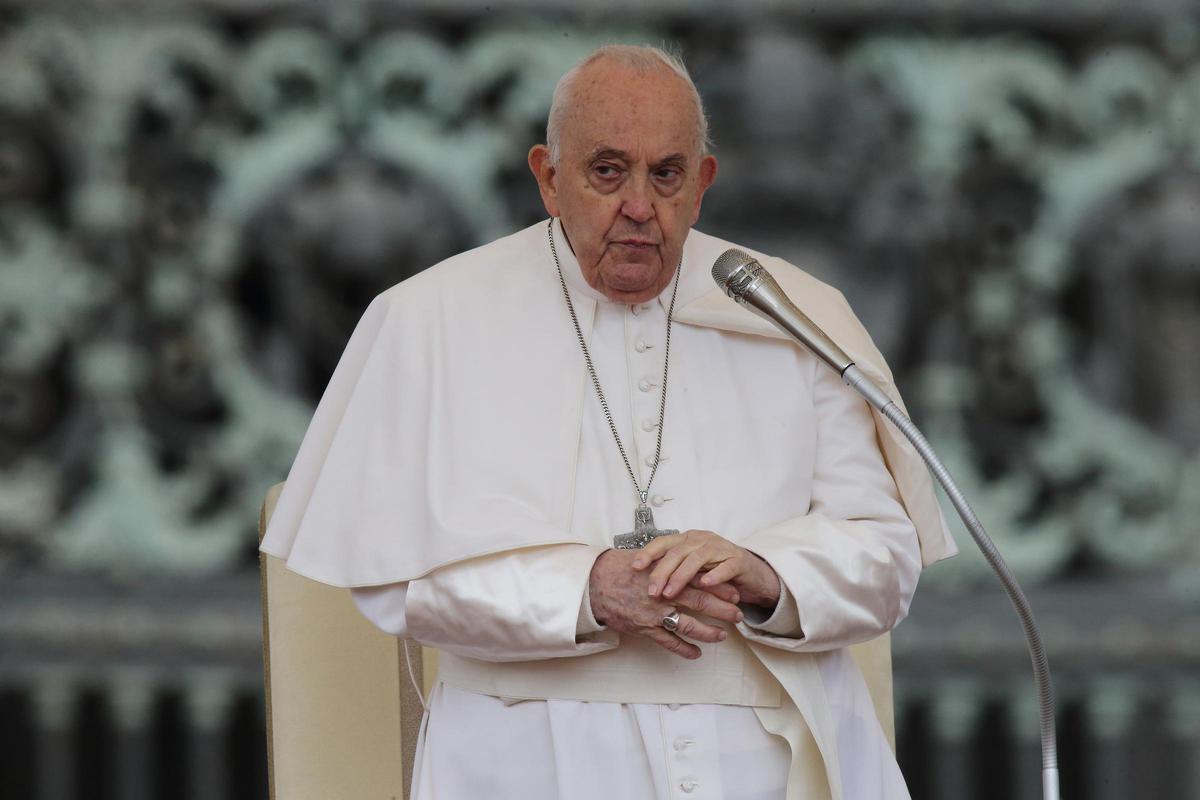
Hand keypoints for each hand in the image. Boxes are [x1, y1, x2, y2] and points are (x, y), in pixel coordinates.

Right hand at [588, 548, 744, 659]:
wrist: (592, 584)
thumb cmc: (616, 567)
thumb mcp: (643, 557)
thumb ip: (665, 559)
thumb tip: (683, 556)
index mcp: (665, 573)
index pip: (699, 579)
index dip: (719, 587)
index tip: (735, 592)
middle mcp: (663, 594)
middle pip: (700, 602)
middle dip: (722, 609)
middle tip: (738, 614)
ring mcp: (654, 613)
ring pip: (688, 626)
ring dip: (708, 632)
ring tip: (722, 635)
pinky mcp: (644, 628)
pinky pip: (668, 642)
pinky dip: (684, 649)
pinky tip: (696, 653)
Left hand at [632, 530, 781, 608]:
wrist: (752, 574)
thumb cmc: (716, 571)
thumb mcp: (691, 568)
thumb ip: (673, 568)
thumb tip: (643, 578)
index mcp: (689, 539)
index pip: (664, 541)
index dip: (649, 552)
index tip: (634, 567)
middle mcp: (703, 540)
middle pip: (678, 551)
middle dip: (662, 571)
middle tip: (651, 590)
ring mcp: (721, 549)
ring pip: (698, 558)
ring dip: (681, 576)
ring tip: (670, 592)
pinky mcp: (738, 561)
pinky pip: (725, 567)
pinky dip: (714, 575)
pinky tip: (705, 584)